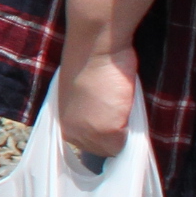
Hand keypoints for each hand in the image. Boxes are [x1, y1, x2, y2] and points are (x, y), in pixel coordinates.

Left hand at [55, 37, 142, 157]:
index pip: (86, 143)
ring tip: (124, 109)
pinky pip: (126, 145)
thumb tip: (107, 124)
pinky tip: (128, 108)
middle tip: (120, 113)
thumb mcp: (82, 94)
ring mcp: (88, 134)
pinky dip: (133, 131)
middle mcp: (71, 132)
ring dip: (124, 134)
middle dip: (113, 136)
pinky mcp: (106, 131)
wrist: (94, 47)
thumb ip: (88, 112)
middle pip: (100, 149)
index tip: (111, 123)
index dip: (101, 134)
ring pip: (113, 149)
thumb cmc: (90, 63)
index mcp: (62, 121)